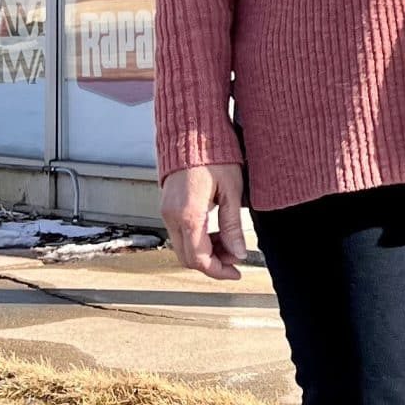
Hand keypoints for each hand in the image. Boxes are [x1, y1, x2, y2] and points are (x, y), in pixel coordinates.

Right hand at [159, 163, 248, 279]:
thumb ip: (232, 225)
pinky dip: (197, 240)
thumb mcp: (232, 190)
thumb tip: (238, 253)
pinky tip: (215, 232)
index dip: (218, 271)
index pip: (199, 259)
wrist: (192, 131)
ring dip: (205, 252)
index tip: (236, 273)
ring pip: (182, 248)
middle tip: (236, 257)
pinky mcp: (167, 206)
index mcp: (188, 214)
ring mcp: (166, 211)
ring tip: (229, 242)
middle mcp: (172, 216)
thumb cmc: (215, 154)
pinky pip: (179, 234)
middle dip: (213, 263)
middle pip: (188, 258)